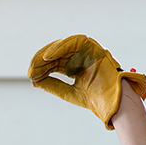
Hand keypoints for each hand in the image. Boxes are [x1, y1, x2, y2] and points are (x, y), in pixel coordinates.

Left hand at [28, 35, 145, 129]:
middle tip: (30, 70)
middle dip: (42, 62)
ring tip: (36, 64)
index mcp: (78, 68)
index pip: (56, 63)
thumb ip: (53, 85)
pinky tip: (47, 57)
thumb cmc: (96, 100)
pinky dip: (60, 47)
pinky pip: (75, 42)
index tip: (31, 75)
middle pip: (58, 55)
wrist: (115, 103)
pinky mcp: (94, 48)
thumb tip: (34, 81)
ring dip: (48, 54)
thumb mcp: (68, 93)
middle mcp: (83, 58)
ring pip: (64, 47)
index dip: (43, 68)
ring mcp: (89, 52)